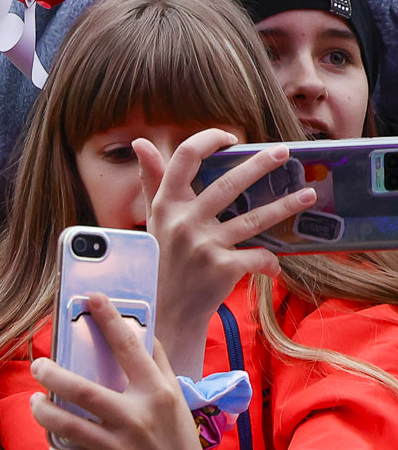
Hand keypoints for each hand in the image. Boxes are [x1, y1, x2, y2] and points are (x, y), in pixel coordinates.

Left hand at [29, 294, 206, 449]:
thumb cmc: (173, 436)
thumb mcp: (175, 399)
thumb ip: (156, 365)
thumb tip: (139, 327)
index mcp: (157, 394)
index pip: (131, 349)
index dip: (110, 320)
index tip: (92, 297)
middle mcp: (138, 419)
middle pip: (83, 391)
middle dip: (51, 375)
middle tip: (38, 365)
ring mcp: (120, 449)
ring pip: (65, 425)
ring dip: (42, 411)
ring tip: (37, 402)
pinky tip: (56, 441)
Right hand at [135, 131, 307, 375]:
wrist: (164, 312)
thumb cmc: (161, 262)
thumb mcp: (153, 220)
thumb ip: (151, 181)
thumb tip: (140, 143)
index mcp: (167, 205)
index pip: (184, 158)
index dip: (208, 140)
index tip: (230, 138)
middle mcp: (184, 221)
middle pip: (229, 183)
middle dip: (261, 164)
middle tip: (285, 152)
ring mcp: (204, 245)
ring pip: (254, 218)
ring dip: (286, 205)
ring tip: (308, 196)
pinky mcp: (222, 268)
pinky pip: (258, 257)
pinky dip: (269, 262)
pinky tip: (274, 266)